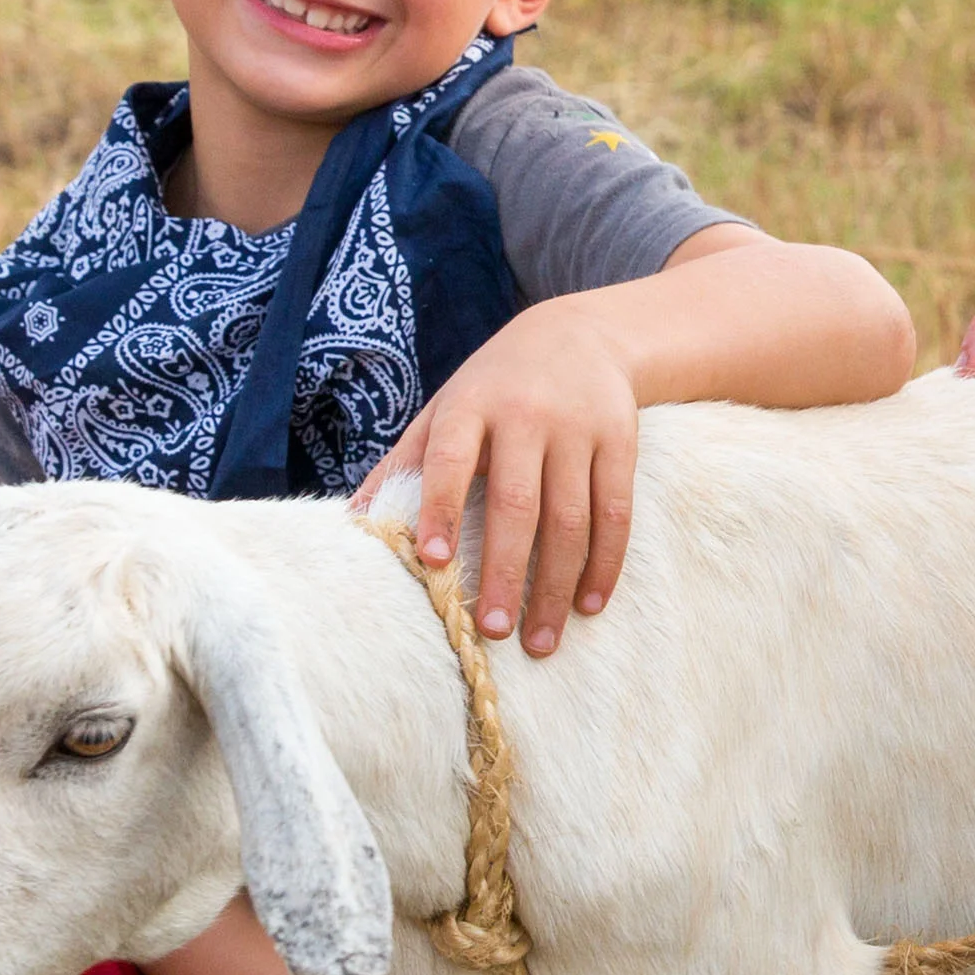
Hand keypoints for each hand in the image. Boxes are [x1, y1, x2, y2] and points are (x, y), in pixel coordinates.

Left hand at [369, 310, 642, 653]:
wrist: (581, 334)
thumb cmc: (495, 387)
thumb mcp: (446, 408)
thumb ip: (404, 462)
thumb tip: (353, 523)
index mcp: (472, 407)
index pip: (451, 460)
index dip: (442, 509)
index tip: (435, 562)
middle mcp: (526, 416)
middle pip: (518, 504)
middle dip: (505, 572)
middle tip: (492, 631)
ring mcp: (578, 429)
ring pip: (571, 518)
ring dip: (556, 586)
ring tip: (541, 640)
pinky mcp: (620, 441)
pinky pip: (616, 513)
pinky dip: (604, 565)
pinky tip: (589, 604)